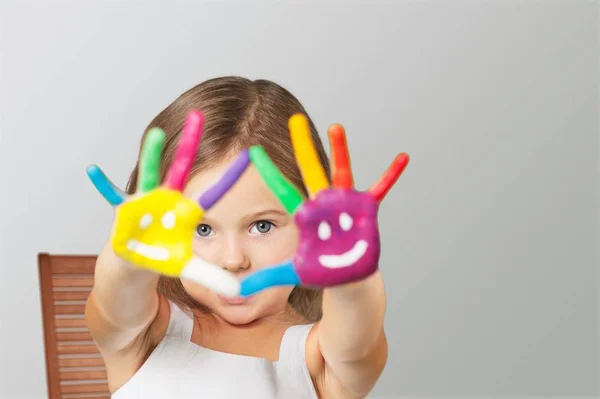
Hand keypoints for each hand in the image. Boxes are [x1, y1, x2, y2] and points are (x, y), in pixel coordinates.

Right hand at [86, 110, 249, 297]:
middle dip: (189, 143)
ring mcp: (145, 202)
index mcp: (186, 210)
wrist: (134, 263)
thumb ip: (213, 277)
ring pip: (150, 174)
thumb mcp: (190, 269)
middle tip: (199, 115)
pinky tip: (93, 169)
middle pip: (181, 167)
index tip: (250, 154)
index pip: (213, 192)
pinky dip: (102, 184)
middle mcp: (168, 199)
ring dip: (151, 155)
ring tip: (156, 134)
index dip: (229, 177)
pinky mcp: (124, 211)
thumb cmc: (162, 257)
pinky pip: (111, 196)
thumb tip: (239, 293)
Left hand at [240, 114, 408, 295]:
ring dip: (340, 150)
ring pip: (341, 172)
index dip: (269, 173)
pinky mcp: (364, 210)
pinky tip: (402, 157)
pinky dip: (391, 174)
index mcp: (304, 215)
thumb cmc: (319, 271)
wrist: (346, 277)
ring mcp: (344, 204)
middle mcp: (322, 203)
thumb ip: (262, 279)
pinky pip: (381, 189)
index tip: (254, 151)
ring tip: (336, 127)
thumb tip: (233, 291)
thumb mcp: (289, 274)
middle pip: (310, 171)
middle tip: (294, 120)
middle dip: (303, 146)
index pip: (282, 190)